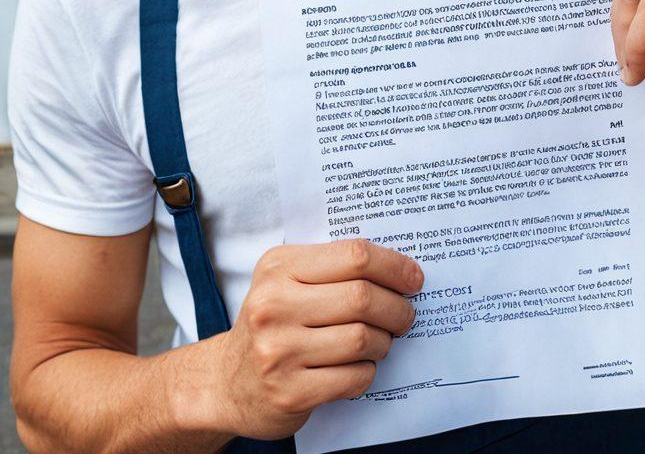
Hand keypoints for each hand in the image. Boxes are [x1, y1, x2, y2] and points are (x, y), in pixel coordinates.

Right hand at [210, 239, 422, 440]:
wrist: (227, 382)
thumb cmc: (272, 322)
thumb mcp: (286, 279)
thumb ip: (331, 266)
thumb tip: (399, 267)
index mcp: (279, 267)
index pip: (354, 255)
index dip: (393, 266)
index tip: (414, 279)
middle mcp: (274, 305)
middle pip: (362, 297)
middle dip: (397, 308)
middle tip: (405, 315)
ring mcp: (279, 351)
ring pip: (363, 339)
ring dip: (384, 342)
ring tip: (381, 341)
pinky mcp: (290, 393)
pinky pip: (353, 377)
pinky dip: (367, 372)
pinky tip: (359, 367)